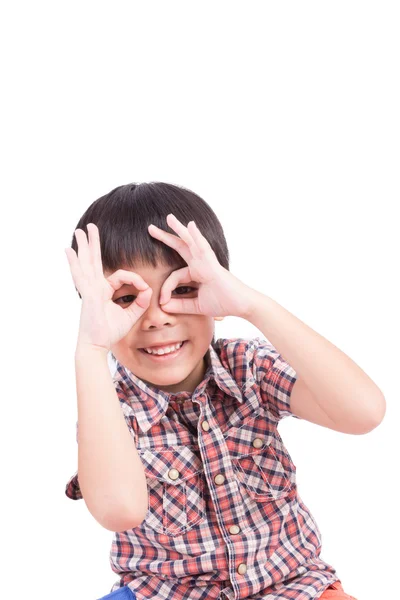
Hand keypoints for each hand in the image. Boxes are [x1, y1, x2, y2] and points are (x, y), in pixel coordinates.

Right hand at [65, 223, 152, 350]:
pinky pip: (82, 275)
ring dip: (84, 245)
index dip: (136, 280)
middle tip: (90, 227)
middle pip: (94, 260)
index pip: (121, 276)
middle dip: (93, 243)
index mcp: (104, 290)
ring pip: (87, 262)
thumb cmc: (109, 332)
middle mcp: (95, 286)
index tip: (145, 289)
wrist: (97, 344)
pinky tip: (68, 250)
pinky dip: (74, 262)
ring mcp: (90, 288)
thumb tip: (149, 289)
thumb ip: (140, 302)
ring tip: (79, 230)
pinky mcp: (88, 293)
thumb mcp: (130, 315)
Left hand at [148, 214, 252, 318]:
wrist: (241, 305)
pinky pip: (203, 248)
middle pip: (180, 247)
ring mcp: (207, 262)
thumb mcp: (196, 306)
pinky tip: (191, 225)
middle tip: (150, 228)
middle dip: (165, 237)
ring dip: (179, 229)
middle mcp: (200, 264)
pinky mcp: (213, 264)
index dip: (165, 289)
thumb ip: (180, 305)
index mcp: (196, 272)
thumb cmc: (223, 304)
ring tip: (169, 218)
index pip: (174, 276)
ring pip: (190, 242)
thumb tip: (163, 305)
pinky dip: (197, 236)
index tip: (162, 302)